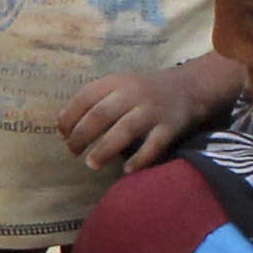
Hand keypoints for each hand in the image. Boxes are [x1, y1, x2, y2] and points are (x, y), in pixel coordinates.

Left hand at [59, 55, 237, 175]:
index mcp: (116, 82)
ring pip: (125, 129)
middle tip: (72, 151)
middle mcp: (133, 93)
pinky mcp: (171, 126)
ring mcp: (153, 110)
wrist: (190, 86)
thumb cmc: (145, 91)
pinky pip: (154, 144)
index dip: (70, 116)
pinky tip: (128, 170)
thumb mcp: (119, 87)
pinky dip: (140, 158)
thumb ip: (93, 101)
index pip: (86, 97)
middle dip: (82, 135)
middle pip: (101, 114)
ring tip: (91, 164)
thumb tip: (61, 125)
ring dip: (105, 148)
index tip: (62, 134)